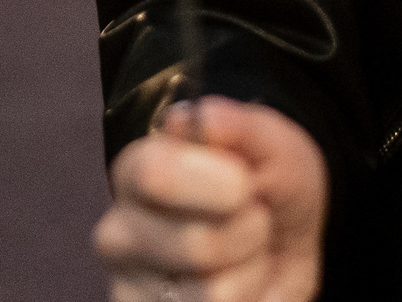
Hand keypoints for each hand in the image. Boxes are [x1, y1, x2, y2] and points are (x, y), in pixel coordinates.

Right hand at [93, 98, 325, 301]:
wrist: (282, 253)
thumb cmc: (270, 194)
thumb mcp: (278, 151)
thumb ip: (246, 129)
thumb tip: (203, 117)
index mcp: (138, 171)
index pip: (155, 172)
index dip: (219, 181)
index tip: (246, 183)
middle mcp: (119, 233)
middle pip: (197, 245)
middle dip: (248, 231)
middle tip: (252, 220)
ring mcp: (129, 289)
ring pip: (214, 293)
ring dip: (252, 270)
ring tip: (245, 255)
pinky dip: (249, 300)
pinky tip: (236, 285)